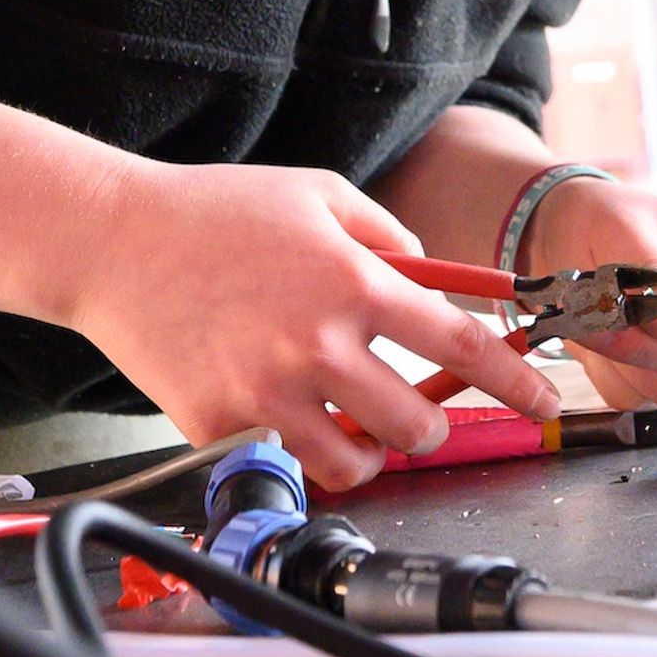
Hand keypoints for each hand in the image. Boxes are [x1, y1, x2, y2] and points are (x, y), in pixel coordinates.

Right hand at [66, 159, 562, 490]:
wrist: (113, 240)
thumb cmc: (215, 210)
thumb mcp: (318, 191)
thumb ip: (387, 234)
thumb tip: (433, 277)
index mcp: (354, 282)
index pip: (464, 346)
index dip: (517, 380)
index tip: (543, 399)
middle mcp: (319, 343)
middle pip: (418, 425)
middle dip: (429, 427)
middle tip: (415, 414)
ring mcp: (268, 391)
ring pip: (358, 464)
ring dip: (370, 454)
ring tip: (354, 427)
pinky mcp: (220, 423)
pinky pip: (286, 462)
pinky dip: (299, 453)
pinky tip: (288, 421)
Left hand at [524, 175, 656, 410]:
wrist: (567, 232)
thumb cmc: (608, 217)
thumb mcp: (624, 226)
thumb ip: (651, 269)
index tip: (655, 317)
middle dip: (644, 342)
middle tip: (593, 308)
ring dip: (619, 357)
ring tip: (583, 313)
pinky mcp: (652, 377)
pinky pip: (632, 395)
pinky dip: (603, 368)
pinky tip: (589, 330)